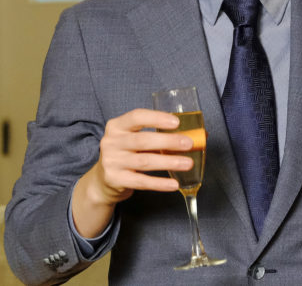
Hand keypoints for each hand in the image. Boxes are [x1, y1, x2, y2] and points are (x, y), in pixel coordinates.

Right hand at [71, 109, 194, 236]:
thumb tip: (198, 136)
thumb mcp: (135, 140)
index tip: (176, 122)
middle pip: (143, 140)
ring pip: (144, 161)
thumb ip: (160, 136)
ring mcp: (111, 162)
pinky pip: (141, 181)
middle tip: (189, 143)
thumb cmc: (127, 153)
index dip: (157, 118)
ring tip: (187, 163)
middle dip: (168, 141)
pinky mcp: (115, 180)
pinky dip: (159, 183)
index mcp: (117, 126)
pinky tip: (174, 183)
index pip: (136, 117)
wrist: (103, 180)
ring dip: (169, 162)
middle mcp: (111, 142)